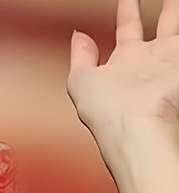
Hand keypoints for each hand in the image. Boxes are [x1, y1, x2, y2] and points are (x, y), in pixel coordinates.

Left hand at [68, 0, 178, 141]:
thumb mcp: (81, 82)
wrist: (136, 125)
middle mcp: (149, 61)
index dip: (127, 10)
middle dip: (165, 7)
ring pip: (176, 25)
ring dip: (175, 10)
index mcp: (124, 63)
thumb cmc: (106, 112)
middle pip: (162, 23)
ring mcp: (170, 60)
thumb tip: (78, 36)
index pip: (128, 28)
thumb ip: (80, 58)